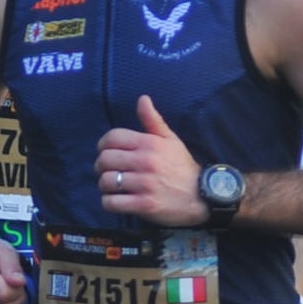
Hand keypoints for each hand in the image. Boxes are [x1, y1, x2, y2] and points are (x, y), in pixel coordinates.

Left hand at [97, 95, 204, 225]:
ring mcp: (145, 185)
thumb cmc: (182, 167)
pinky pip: (112, 203)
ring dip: (104, 185)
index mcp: (150, 144)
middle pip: (105, 159)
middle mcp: (146, 162)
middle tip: (108, 171)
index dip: (103, 145)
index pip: (113, 137)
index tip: (106, 152)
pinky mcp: (144, 205)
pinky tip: (116, 200)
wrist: (201, 196)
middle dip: (101, 166)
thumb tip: (142, 99)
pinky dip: (109, 202)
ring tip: (112, 187)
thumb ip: (154, 120)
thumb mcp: (171, 140)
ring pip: (106, 181)